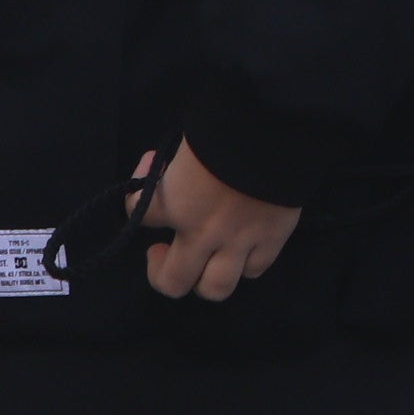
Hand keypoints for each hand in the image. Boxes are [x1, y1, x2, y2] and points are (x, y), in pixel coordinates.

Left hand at [136, 142, 301, 302]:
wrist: (278, 128)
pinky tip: (244, 247)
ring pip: (215, 288)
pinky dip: (245, 263)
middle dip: (162, 272)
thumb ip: (175, 167)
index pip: (138, 213)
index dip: (135, 196)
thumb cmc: (228, 126)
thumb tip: (166, 170)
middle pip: (172, 282)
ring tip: (205, 260)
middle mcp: (202, 233)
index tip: (151, 170)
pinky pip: (255, 269)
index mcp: (175, 203)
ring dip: (204, 278)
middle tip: (165, 249)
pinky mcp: (273, 239)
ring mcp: (240, 242)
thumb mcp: (189, 143)